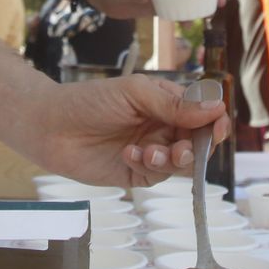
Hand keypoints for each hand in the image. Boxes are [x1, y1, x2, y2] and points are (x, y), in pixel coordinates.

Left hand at [28, 74, 229, 187]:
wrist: (50, 126)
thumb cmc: (90, 100)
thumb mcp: (135, 93)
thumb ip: (174, 104)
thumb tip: (216, 108)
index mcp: (165, 102)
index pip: (202, 113)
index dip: (214, 122)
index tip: (218, 128)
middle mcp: (162, 127)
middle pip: (197, 141)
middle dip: (196, 147)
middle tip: (183, 148)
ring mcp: (151, 151)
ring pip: (182, 162)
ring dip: (173, 159)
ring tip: (151, 153)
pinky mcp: (136, 173)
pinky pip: (158, 175)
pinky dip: (149, 166)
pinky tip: (129, 154)